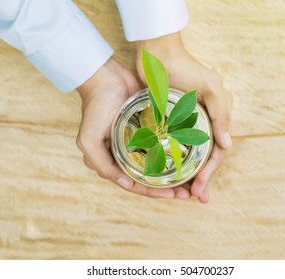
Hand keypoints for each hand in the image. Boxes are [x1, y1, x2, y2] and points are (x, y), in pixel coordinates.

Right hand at [76, 58, 187, 198]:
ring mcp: (140, 142)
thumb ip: (102, 165)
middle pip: (152, 177)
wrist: (106, 77)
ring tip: (195, 180)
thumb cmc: (95, 109)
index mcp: (113, 161)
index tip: (174, 195)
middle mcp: (127, 155)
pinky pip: (165, 144)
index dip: (155, 192)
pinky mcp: (150, 128)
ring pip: (161, 163)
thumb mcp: (90, 140)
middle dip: (170, 187)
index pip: (136, 184)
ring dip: (176, 174)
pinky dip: (176, 153)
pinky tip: (190, 158)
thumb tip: (127, 185)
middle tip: (190, 192)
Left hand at [136, 33, 232, 202]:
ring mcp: (187, 123)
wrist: (156, 55)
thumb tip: (227, 145)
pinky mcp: (170, 122)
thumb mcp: (209, 87)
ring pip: (192, 155)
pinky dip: (177, 161)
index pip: (218, 150)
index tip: (200, 187)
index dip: (211, 171)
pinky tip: (173, 174)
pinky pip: (176, 146)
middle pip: (206, 156)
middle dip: (203, 179)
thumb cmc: (184, 68)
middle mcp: (204, 122)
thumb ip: (220, 114)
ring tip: (186, 194)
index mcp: (217, 115)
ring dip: (190, 174)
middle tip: (196, 197)